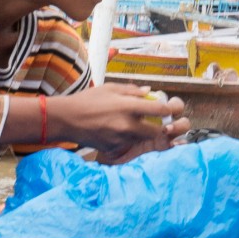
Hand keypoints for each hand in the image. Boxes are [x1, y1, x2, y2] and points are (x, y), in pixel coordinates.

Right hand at [49, 84, 187, 160]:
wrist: (66, 120)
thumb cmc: (87, 101)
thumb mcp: (110, 88)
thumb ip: (132, 90)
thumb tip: (148, 92)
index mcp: (129, 106)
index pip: (161, 109)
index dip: (172, 108)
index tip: (172, 107)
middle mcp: (127, 124)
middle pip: (158, 131)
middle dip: (162, 127)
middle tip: (161, 122)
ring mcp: (120, 138)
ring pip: (143, 139)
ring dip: (144, 133)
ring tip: (134, 124)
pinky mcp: (113, 148)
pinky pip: (128, 144)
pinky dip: (127, 139)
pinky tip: (116, 131)